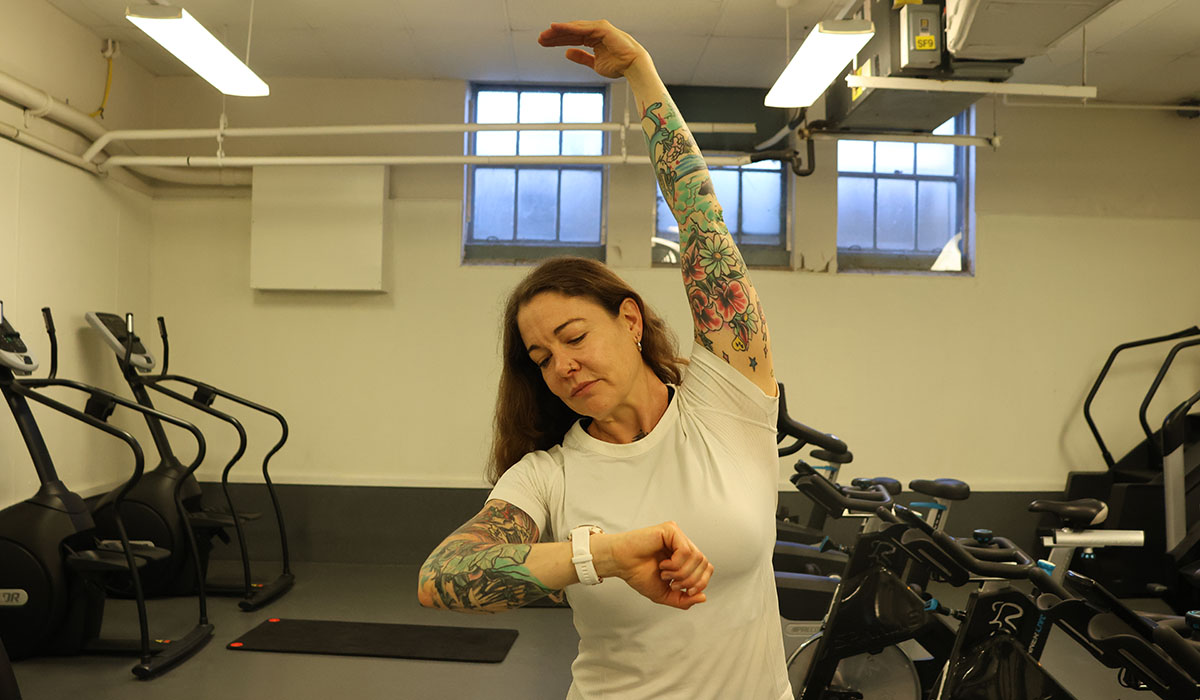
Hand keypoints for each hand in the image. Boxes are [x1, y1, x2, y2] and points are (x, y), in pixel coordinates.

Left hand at [538, 20, 649, 79]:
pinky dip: (568, 28)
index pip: (572, 38)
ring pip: (574, 29)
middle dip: (554, 36)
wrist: (633, 67)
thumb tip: (567, 53)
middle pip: (570, 32)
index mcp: (593, 38)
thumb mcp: (594, 64)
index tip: (543, 43)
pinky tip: (555, 28)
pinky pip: (581, 28)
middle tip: (540, 39)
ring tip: (544, 35)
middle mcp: (595, 31)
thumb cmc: (618, 66)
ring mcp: (598, 28)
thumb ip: (581, 57)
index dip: (557, 40)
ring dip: (558, 31)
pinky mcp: (601, 28)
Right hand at [594, 522, 712, 609]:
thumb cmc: (638, 574)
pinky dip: (676, 564)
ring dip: (681, 573)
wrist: (620, 564)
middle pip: (705, 564)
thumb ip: (684, 599)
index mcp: (684, 558)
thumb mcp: (664, 594)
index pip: (706, 568)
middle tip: (672, 584)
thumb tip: (703, 597)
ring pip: (697, 557)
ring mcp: (677, 536)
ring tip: (665, 574)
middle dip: (691, 581)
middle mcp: (683, 544)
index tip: (686, 592)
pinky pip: (686, 550)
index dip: (701, 583)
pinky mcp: (671, 530)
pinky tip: (663, 565)